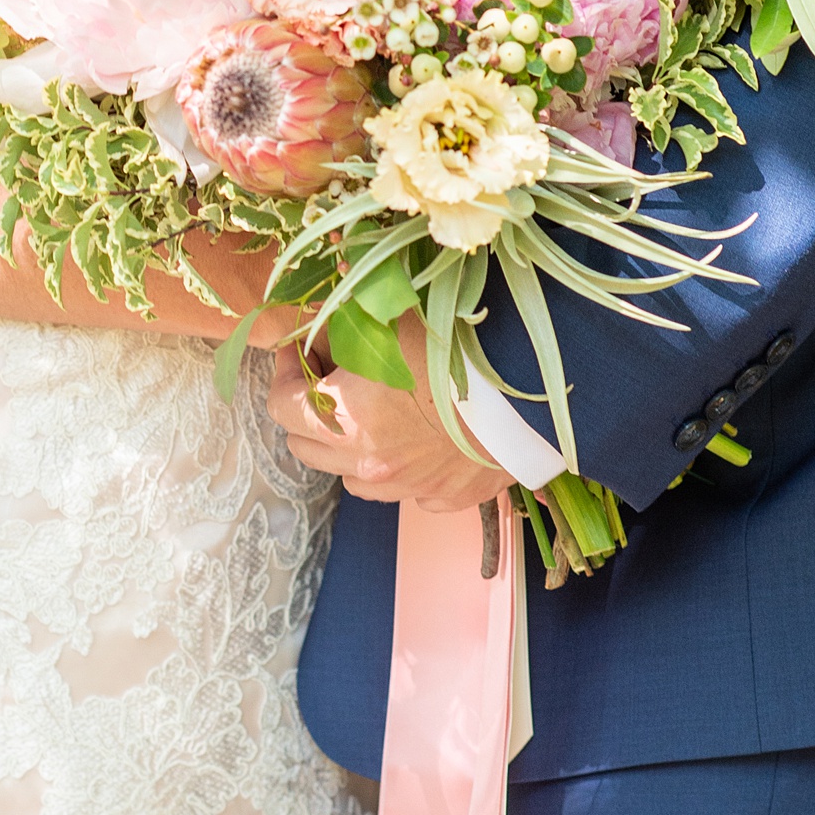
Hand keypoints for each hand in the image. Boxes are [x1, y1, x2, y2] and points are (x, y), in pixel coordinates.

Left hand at [267, 313, 514, 512]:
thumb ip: (348, 318)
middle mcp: (368, 464)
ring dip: (348, 446)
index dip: (283, 373)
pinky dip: (401, 468)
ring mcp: (407, 488)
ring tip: (371, 412)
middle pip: (306, 447)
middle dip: (308, 411)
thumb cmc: (460, 348)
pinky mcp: (445, 498)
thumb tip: (323, 316)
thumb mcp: (392, 318)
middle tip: (330, 377)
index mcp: (346, 419)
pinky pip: (405, 491)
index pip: (281, 406)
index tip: (297, 352)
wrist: (533, 393)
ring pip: (350, 476)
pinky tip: (419, 438)